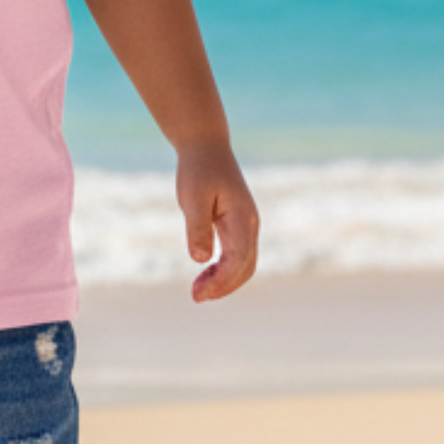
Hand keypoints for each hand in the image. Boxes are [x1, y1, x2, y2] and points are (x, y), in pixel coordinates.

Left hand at [177, 143, 258, 302]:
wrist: (205, 146)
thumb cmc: (197, 170)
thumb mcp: (193, 198)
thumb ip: (198, 228)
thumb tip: (201, 259)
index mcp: (242, 218)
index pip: (238, 260)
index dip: (220, 281)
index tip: (198, 293)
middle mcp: (250, 224)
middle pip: (245, 267)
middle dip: (223, 286)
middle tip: (196, 296)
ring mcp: (246, 225)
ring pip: (243, 263)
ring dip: (224, 280)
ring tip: (198, 291)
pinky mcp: (237, 225)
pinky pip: (237, 254)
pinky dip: (223, 269)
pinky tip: (205, 274)